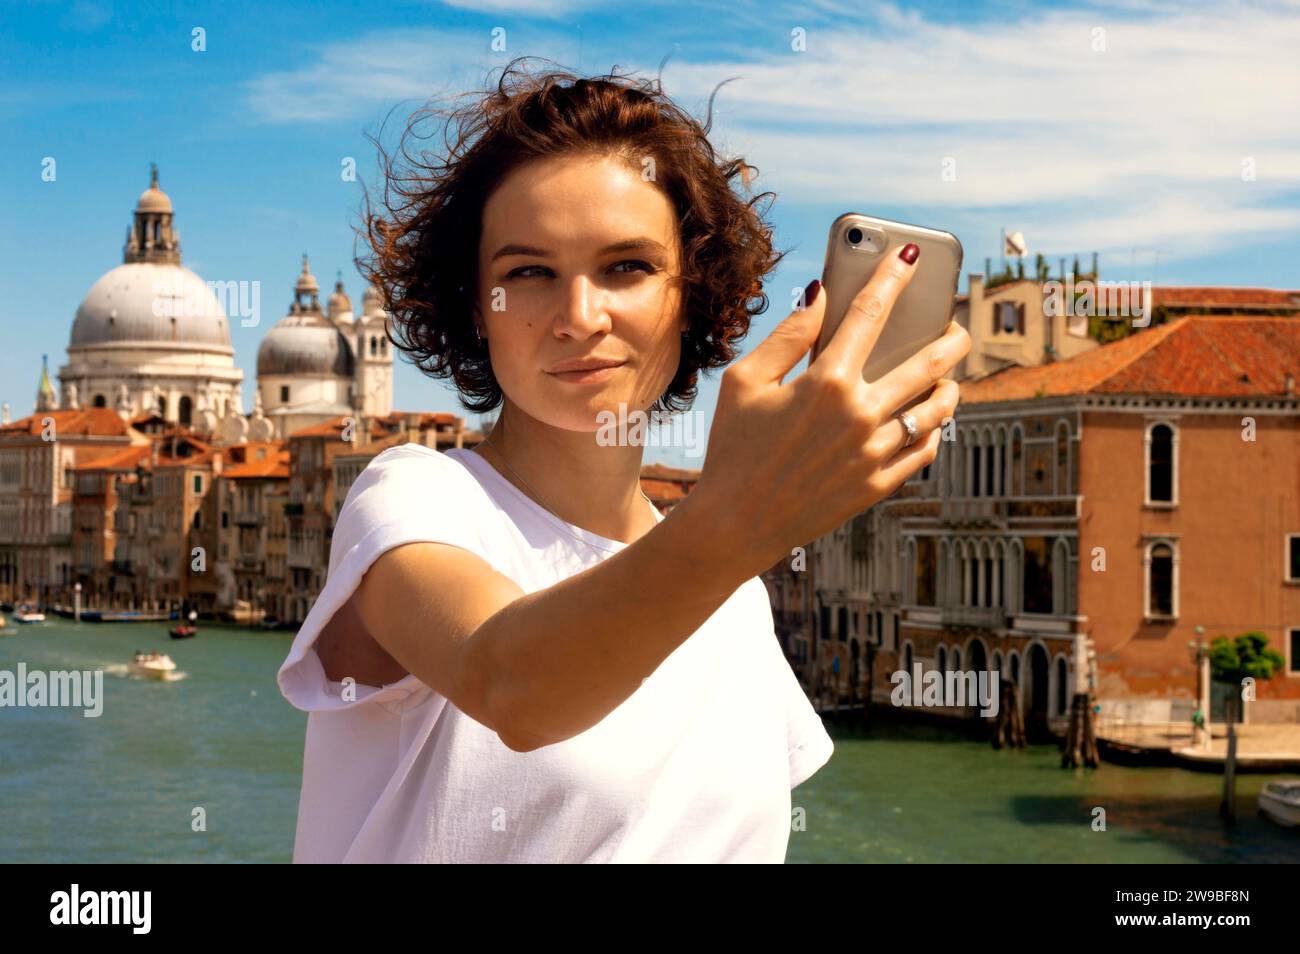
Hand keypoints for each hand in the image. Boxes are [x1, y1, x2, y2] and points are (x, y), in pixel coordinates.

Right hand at [694, 242, 971, 577]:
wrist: (735, 524)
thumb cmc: (733, 449)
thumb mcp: (743, 382)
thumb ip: (787, 336)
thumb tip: (820, 296)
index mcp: (825, 381)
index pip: (871, 312)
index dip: (893, 276)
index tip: (909, 256)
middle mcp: (859, 414)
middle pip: (927, 360)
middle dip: (949, 334)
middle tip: (954, 324)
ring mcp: (874, 453)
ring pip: (936, 408)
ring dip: (948, 383)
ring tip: (946, 374)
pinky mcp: (878, 485)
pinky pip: (925, 449)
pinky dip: (934, 429)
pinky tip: (930, 419)